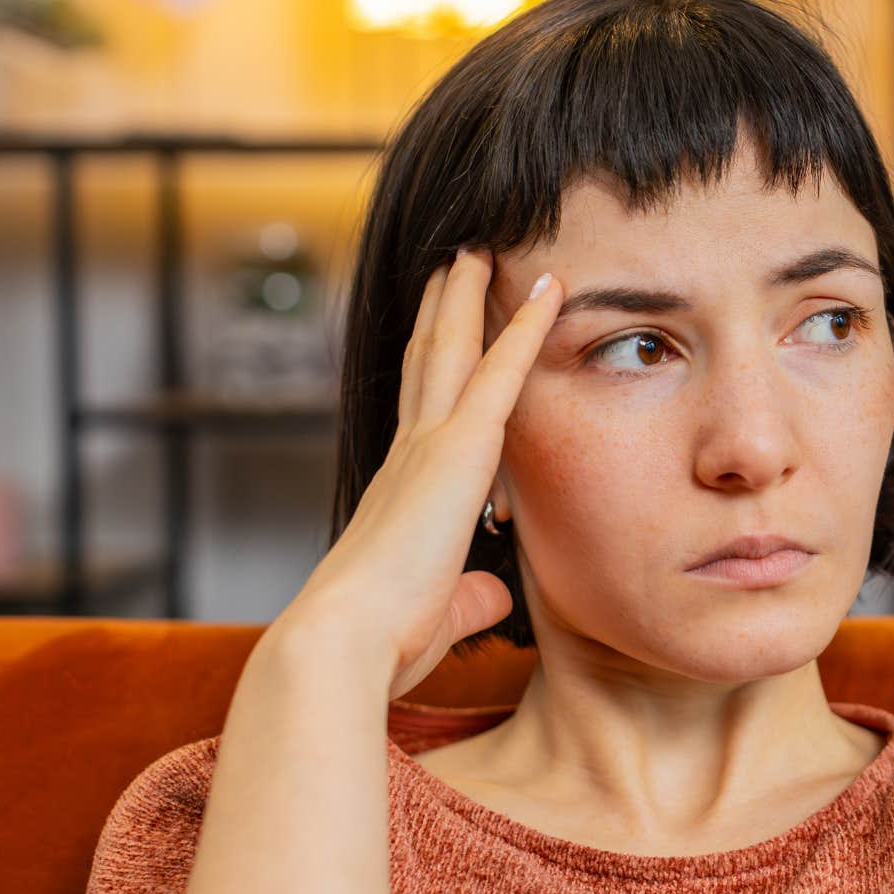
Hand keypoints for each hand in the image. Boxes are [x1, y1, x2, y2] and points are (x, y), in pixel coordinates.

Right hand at [277, 247, 559, 699]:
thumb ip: (468, 596)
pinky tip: (550, 290)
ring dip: (469, 297)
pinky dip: (525, 328)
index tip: (444, 334)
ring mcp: (429, 446)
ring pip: (454, 349)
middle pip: (429, 362)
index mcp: (403, 492)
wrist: (344, 643)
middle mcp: (408, 455)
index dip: (436, 371)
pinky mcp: (457, 451)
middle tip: (455, 260)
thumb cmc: (382, 644)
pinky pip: (502, 373)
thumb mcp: (437, 613)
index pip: (424, 415)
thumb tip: (492, 594)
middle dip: (442, 311)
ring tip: (481, 249)